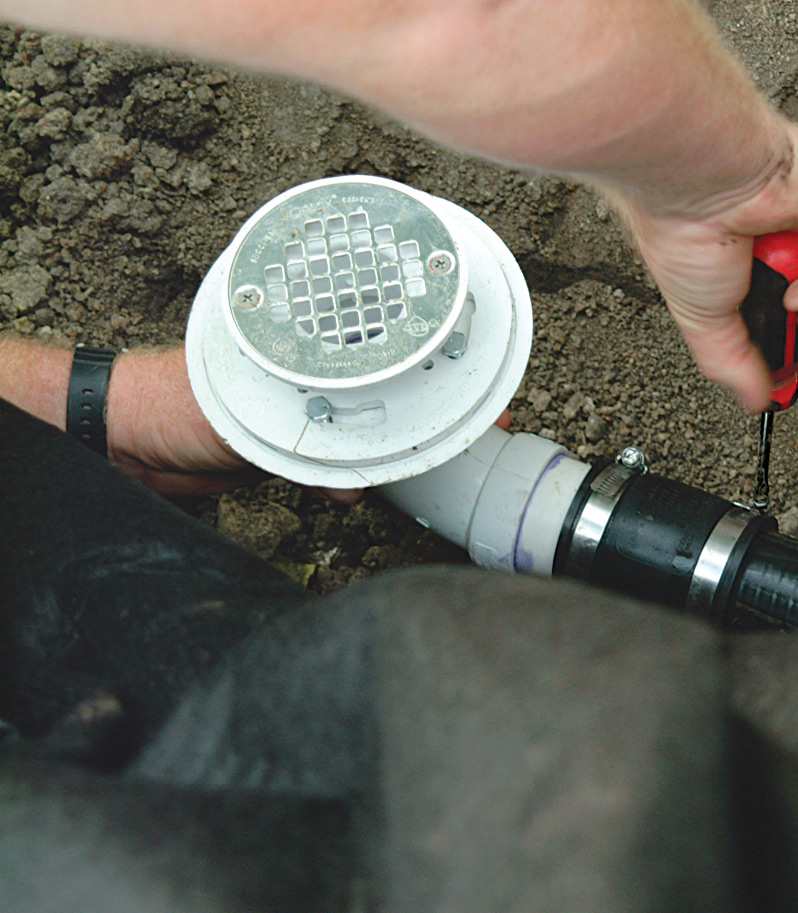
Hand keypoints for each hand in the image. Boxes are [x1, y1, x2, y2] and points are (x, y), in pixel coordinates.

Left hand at [105, 347, 510, 499]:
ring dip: (397, 448)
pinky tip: (362, 489)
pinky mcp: (293, 451)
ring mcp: (305, 412)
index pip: (384, 346)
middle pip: (390, 387)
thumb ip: (299, 448)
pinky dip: (353, 480)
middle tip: (478, 419)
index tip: (472, 376)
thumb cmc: (170, 400)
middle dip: (432, 404)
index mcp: (305, 350)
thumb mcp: (245, 418)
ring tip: (435, 455)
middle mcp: (310, 376)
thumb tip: (352, 480)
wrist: (128, 442)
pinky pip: (340, 466)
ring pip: (371, 430)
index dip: (431, 362)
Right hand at [611, 123, 797, 412]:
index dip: (792, 327)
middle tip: (786, 325)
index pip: (793, 288)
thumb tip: (758, 401)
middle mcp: (791, 221)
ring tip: (796, 307)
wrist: (696, 182)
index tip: (780, 366)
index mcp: (754, 238)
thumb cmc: (682, 227)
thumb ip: (733, 363)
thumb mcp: (705, 320)